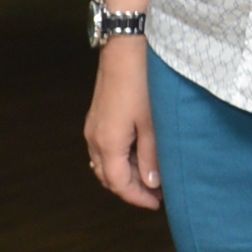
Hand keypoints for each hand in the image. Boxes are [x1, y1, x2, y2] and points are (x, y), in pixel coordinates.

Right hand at [83, 39, 159, 210]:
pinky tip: (140, 155)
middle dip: (132, 189)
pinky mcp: (98, 117)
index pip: (119, 184)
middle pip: (109, 177)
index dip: (138, 198)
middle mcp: (94, 138)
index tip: (158, 204)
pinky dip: (120, 159)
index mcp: (108, 144)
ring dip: (126, 174)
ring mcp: (93, 127)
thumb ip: (152, 156)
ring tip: (152, 176)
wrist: (126, 47)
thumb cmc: (142, 83)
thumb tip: (151, 184)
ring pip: (105, 164)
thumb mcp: (153, 123)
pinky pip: (104, 149)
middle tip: (158, 194)